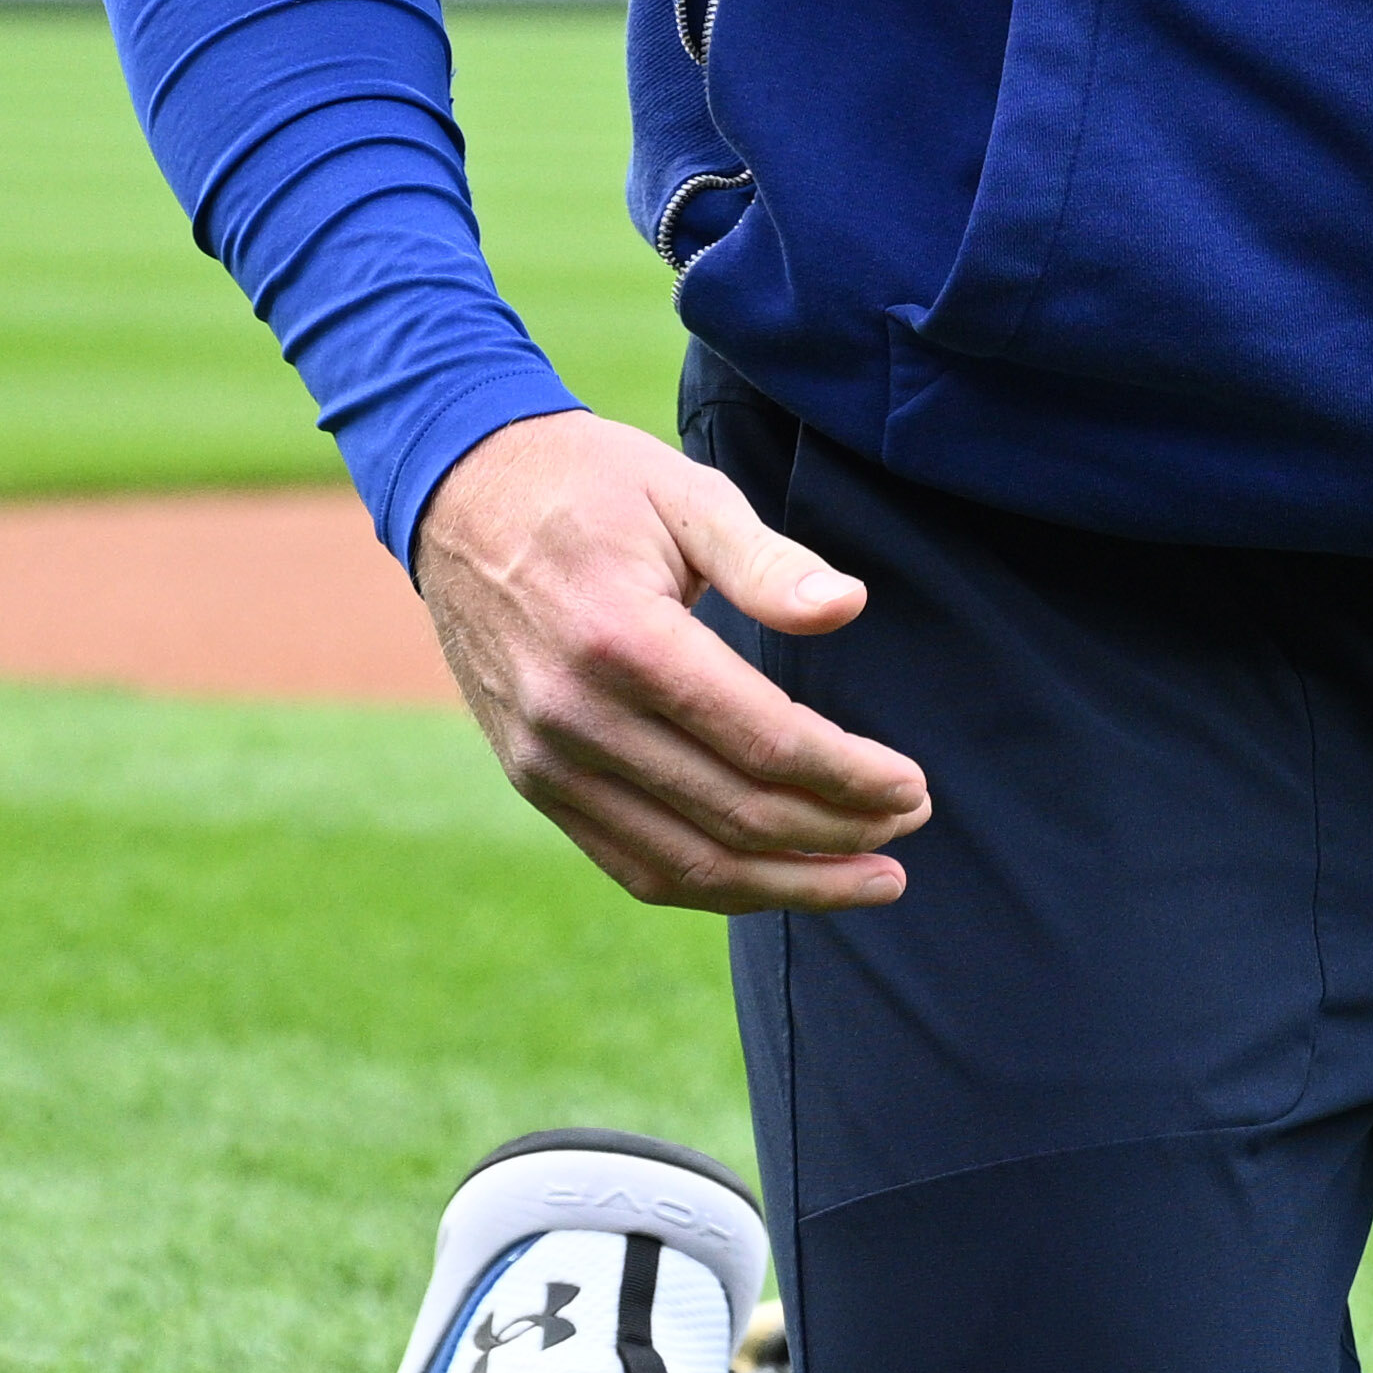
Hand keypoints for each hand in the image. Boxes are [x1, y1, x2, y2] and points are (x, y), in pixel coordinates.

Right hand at [410, 407, 930, 915]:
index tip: (914, 786)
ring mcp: (548, 761)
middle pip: (737, 815)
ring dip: (790, 885)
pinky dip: (716, 888)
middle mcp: (578, 716)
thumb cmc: (590, 484)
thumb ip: (768, 560)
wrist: (458, 495)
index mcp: (625, 640)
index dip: (851, 777)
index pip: (765, 742)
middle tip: (911, 824)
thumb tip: (848, 606)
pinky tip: (781, 882)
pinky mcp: (534, 781)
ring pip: (688, 865)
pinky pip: (633, 865)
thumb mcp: (685, 494)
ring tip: (871, 879)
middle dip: (840, 832)